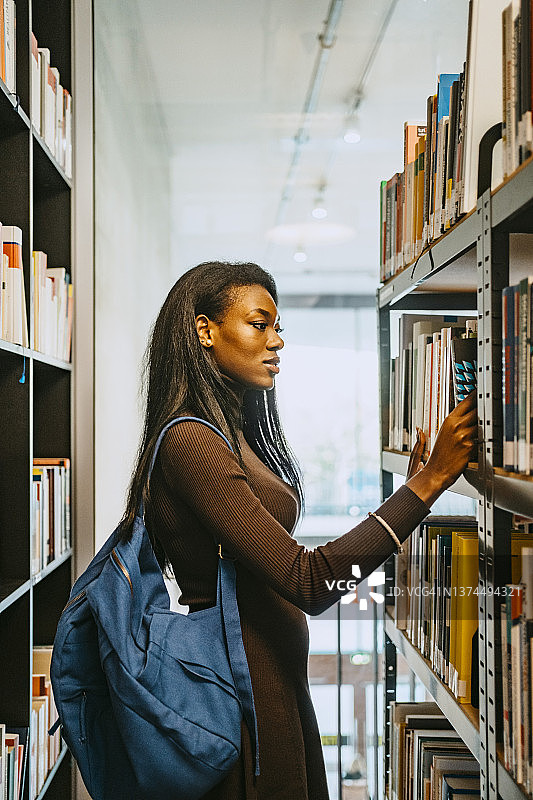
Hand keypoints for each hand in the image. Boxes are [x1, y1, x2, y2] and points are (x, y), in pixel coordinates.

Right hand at [406, 392, 476, 506]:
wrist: (437, 472)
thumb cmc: (439, 455)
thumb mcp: (442, 433)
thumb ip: (454, 422)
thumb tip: (464, 414)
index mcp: (449, 420)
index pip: (467, 402)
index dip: (476, 396)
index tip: (481, 391)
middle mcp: (457, 426)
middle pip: (477, 410)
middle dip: (484, 408)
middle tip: (489, 405)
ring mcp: (464, 436)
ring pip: (482, 423)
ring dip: (485, 424)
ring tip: (487, 424)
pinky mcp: (471, 446)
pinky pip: (482, 438)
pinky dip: (484, 438)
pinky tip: (484, 440)